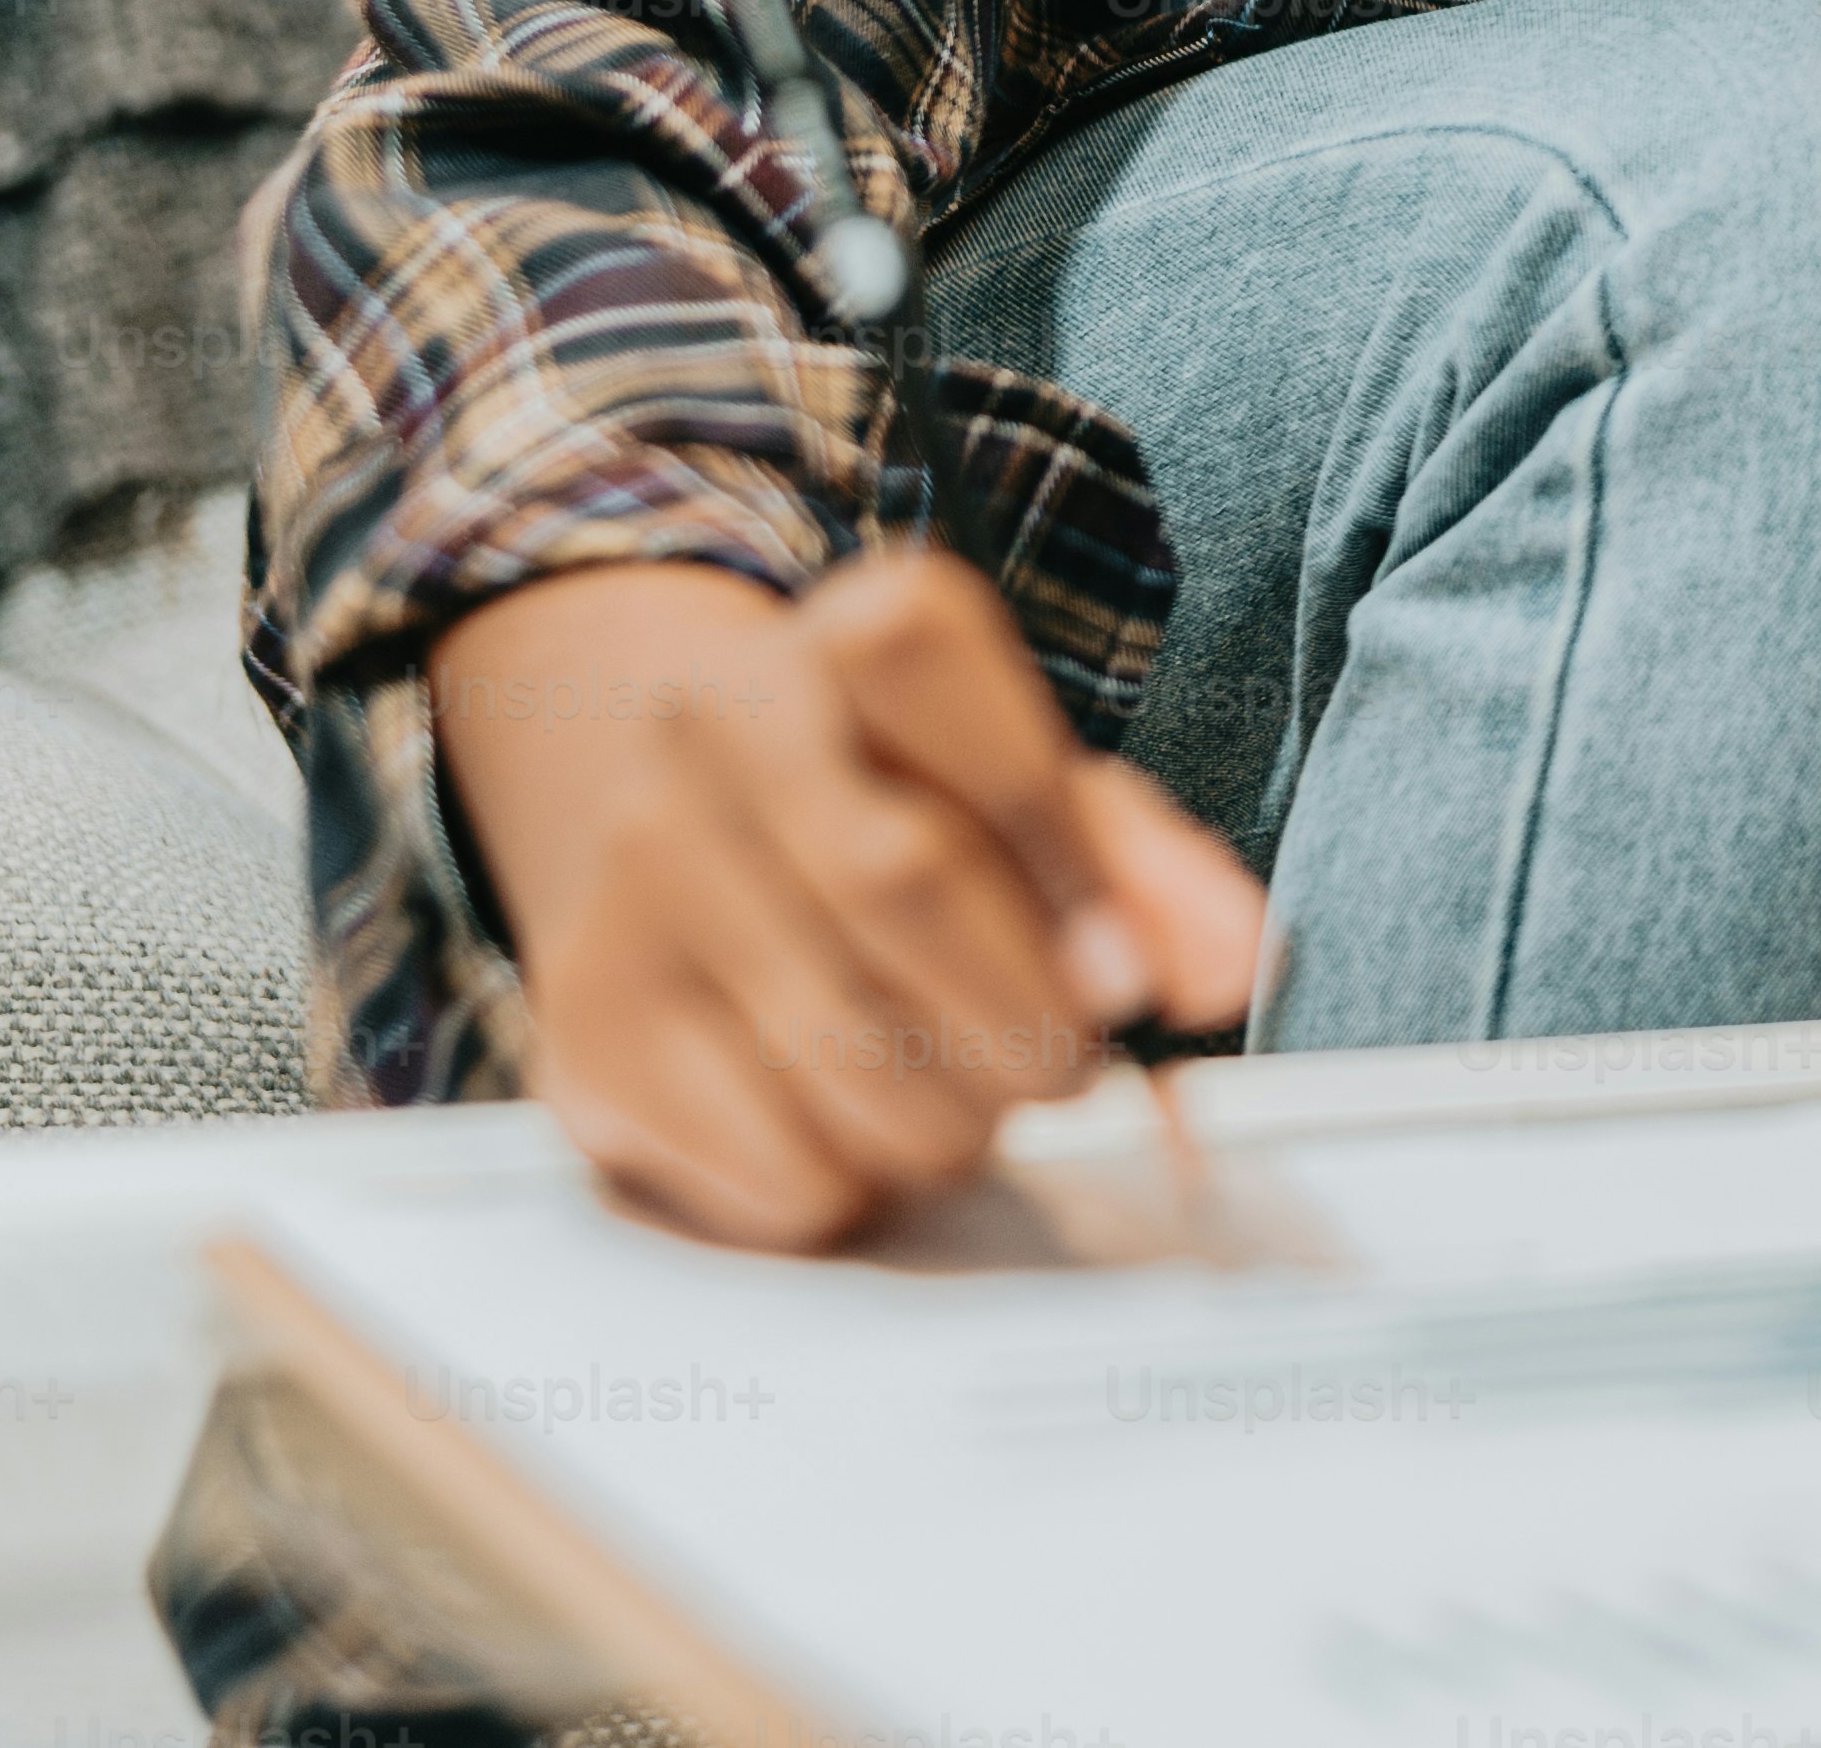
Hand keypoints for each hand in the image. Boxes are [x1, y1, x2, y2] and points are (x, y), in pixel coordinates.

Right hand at [421, 552, 1265, 1249]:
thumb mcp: (1033, 792)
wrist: (657, 810)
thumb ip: (1149, 872)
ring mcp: (635, 877)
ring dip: (955, 1117)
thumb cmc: (897, 805)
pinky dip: (859, 1180)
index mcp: (853, 639)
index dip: (1066, 857)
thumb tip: (1230, 966)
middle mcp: (718, 730)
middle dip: (1025, 1018)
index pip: (964, 710)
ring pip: (839, 1048)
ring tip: (967, 1092)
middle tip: (1065, 1066)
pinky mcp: (590, 1026)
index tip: (1130, 972)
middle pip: (902, 882)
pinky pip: (775, 1160)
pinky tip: (857, 1122)